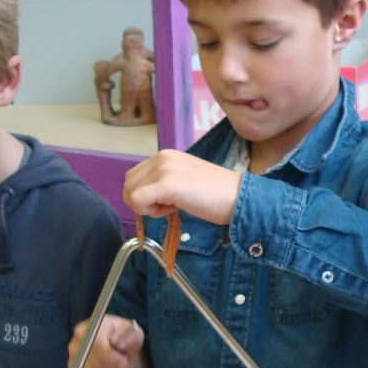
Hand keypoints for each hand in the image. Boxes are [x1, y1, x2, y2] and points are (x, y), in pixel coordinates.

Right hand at [69, 315, 146, 367]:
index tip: (124, 363)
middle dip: (112, 366)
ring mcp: (74, 356)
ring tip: (116, 365)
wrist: (116, 350)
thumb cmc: (125, 339)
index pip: (96, 344)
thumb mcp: (135, 334)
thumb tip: (120, 345)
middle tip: (124, 363)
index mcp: (91, 326)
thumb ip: (131, 337)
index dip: (110, 356)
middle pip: (94, 362)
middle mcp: (78, 340)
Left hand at [123, 150, 241, 224]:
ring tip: (172, 206)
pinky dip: (150, 212)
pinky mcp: (166, 184)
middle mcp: (162, 157)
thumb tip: (145, 197)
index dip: (147, 194)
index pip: (136, 176)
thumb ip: (164, 181)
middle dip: (143, 201)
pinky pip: (137, 200)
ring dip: (147, 206)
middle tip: (169, 206)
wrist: (238, 198)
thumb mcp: (184, 180)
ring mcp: (164, 169)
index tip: (171, 199)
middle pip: (129, 183)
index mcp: (165, 155)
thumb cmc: (217, 194)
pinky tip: (172, 209)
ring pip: (130, 192)